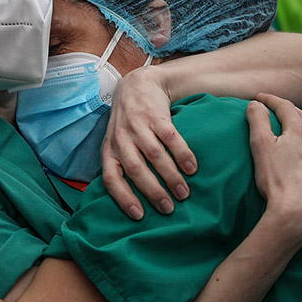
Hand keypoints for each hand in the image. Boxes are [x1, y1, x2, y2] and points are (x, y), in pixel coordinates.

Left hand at [101, 66, 196, 219]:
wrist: (136, 85)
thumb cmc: (127, 124)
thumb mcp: (115, 143)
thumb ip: (120, 165)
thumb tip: (132, 201)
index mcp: (109, 150)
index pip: (111, 178)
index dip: (123, 198)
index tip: (139, 216)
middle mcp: (121, 139)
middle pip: (136, 170)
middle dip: (153, 192)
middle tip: (169, 209)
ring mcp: (138, 125)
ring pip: (154, 156)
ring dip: (171, 177)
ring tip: (184, 193)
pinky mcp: (155, 115)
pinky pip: (170, 138)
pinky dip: (182, 154)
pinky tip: (192, 168)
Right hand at [247, 93, 301, 243]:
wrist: (296, 212)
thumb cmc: (275, 179)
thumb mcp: (259, 145)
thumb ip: (257, 119)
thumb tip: (256, 104)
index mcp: (300, 129)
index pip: (284, 106)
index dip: (270, 100)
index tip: (259, 98)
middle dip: (288, 111)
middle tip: (275, 110)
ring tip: (297, 128)